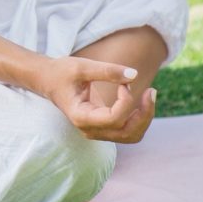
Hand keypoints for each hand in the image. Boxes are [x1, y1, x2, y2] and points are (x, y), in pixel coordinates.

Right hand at [38, 56, 156, 143]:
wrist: (50, 80)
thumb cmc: (63, 72)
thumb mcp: (82, 66)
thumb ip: (107, 71)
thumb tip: (134, 75)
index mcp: (81, 117)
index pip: (114, 119)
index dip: (126, 101)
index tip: (124, 81)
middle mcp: (90, 130)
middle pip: (127, 133)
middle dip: (144, 115)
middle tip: (152, 91)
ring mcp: (97, 130)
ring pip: (131, 135)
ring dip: (144, 118)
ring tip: (149, 95)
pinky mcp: (104, 126)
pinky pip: (128, 129)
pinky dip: (138, 117)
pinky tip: (140, 99)